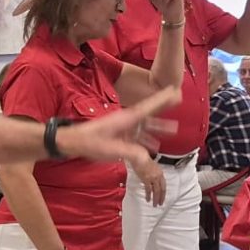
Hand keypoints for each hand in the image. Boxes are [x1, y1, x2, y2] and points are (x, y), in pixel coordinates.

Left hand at [55, 86, 179, 171]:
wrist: (71, 142)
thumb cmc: (89, 142)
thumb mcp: (112, 150)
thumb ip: (132, 153)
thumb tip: (148, 158)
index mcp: (127, 119)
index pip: (150, 107)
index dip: (163, 99)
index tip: (174, 91)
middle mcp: (127, 120)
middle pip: (150, 114)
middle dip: (164, 109)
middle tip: (177, 101)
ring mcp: (122, 128)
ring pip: (144, 126)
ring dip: (157, 127)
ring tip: (172, 129)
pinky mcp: (117, 135)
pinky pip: (136, 136)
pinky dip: (146, 139)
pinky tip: (151, 146)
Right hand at [132, 156, 166, 204]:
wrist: (140, 157)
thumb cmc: (144, 159)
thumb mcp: (152, 167)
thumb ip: (153, 173)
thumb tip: (151, 179)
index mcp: (160, 173)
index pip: (164, 185)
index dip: (163, 192)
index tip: (162, 197)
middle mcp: (158, 176)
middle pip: (161, 189)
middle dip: (161, 197)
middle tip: (160, 204)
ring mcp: (153, 178)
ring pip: (156, 191)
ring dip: (155, 199)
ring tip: (154, 205)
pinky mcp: (146, 179)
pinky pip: (148, 189)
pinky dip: (148, 195)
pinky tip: (148, 199)